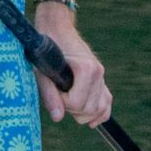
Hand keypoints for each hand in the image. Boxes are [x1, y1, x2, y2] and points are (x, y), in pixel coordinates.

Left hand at [33, 8, 110, 125]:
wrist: (57, 29)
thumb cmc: (46, 50)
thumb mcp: (42, 72)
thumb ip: (50, 95)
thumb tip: (58, 118)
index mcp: (86, 69)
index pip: (77, 103)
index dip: (62, 102)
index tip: (54, 89)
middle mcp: (98, 72)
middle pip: (89, 109)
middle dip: (72, 109)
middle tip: (59, 94)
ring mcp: (102, 76)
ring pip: (100, 109)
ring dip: (83, 113)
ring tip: (69, 101)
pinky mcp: (101, 79)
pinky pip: (107, 102)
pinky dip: (100, 113)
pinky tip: (91, 121)